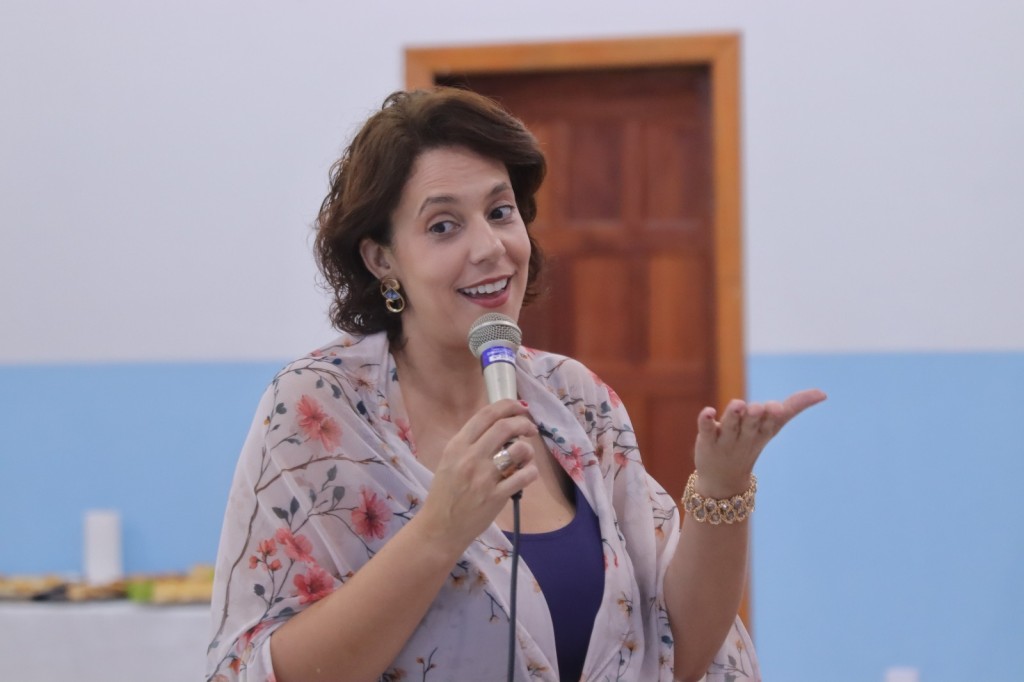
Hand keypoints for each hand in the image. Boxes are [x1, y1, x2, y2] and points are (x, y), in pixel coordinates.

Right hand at [419, 399, 539, 551]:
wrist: (440, 527)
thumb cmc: (445, 493)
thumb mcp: (449, 461)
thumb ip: (470, 443)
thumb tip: (499, 426)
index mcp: (457, 446)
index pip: (486, 415)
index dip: (508, 406)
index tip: (519, 408)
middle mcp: (470, 458)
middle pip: (505, 427)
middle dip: (523, 423)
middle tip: (530, 429)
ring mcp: (484, 478)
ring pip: (518, 450)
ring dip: (528, 450)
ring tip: (525, 457)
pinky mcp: (496, 496)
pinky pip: (524, 476)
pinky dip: (531, 472)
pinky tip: (527, 474)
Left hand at [693, 389, 826, 496]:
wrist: (723, 481)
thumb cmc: (750, 444)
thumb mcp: (772, 427)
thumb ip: (794, 407)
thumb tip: (823, 393)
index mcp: (763, 431)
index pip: (772, 421)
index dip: (775, 414)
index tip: (779, 407)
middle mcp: (745, 435)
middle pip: (752, 423)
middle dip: (756, 415)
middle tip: (759, 407)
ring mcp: (725, 438)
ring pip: (730, 425)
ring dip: (733, 415)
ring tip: (737, 405)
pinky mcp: (706, 439)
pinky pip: (705, 429)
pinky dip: (705, 421)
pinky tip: (707, 412)